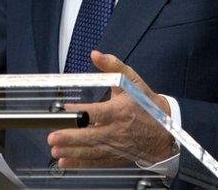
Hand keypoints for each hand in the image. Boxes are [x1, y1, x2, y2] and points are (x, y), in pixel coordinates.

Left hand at [47, 50, 175, 167]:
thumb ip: (112, 66)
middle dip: (71, 137)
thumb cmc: (146, 104)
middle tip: (52, 137)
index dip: (81, 111)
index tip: (65, 109)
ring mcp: (117, 146)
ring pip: (92, 151)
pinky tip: (65, 161)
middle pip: (92, 135)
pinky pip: (97, 161)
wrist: (165, 131)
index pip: (97, 112)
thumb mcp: (132, 81)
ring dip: (72, 152)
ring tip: (55, 151)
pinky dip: (80, 163)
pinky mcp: (116, 156)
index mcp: (120, 111)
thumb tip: (95, 54)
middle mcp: (118, 130)